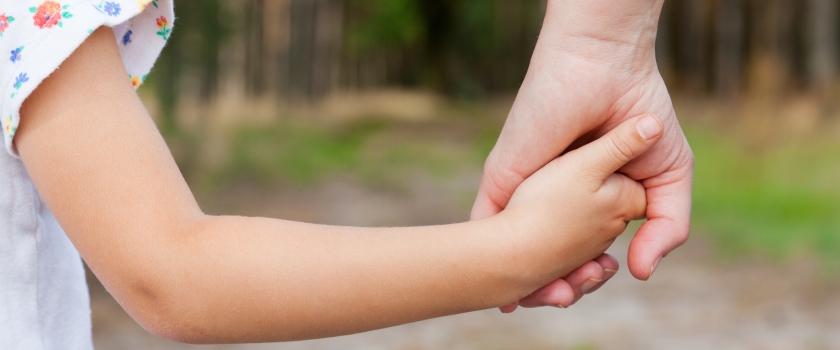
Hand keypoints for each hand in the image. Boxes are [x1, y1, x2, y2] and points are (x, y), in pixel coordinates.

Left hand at [474, 0, 692, 311]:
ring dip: (525, 282)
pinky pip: (487, 228)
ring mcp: (525, 193)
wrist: (606, 68)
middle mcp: (553, 201)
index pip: (584, 255)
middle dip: (556, 287)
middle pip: (548, 260)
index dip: (589, 277)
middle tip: (566, 295)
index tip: (600, 279)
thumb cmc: (641, 113)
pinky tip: (499, 284)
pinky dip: (492, 259)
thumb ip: (666, 227)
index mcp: (589, 202)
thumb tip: (642, 273)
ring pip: (516, 253)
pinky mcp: (501, 181)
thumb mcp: (668, 178)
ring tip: (548, 294)